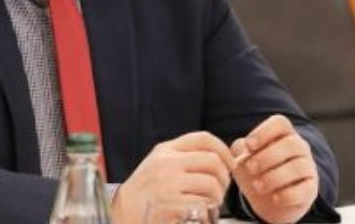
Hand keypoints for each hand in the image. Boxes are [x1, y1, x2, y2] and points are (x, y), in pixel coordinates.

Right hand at [111, 132, 234, 223]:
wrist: (124, 211)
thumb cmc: (145, 190)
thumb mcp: (159, 163)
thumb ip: (183, 157)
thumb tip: (219, 157)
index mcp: (166, 150)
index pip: (203, 138)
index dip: (223, 149)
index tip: (230, 163)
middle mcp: (168, 163)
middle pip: (212, 161)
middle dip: (225, 177)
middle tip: (222, 189)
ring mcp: (169, 184)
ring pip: (211, 185)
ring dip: (217, 198)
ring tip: (210, 204)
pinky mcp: (172, 205)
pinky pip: (202, 206)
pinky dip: (207, 214)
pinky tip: (200, 215)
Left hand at [231, 115, 318, 223]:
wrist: (267, 200)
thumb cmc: (255, 170)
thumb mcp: (243, 158)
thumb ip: (240, 149)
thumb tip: (243, 149)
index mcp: (282, 133)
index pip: (280, 123)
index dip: (264, 132)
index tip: (249, 146)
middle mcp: (299, 147)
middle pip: (291, 143)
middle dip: (267, 156)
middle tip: (250, 168)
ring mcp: (308, 167)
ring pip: (298, 167)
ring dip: (274, 177)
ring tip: (257, 186)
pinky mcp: (310, 189)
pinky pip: (305, 189)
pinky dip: (287, 195)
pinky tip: (274, 198)